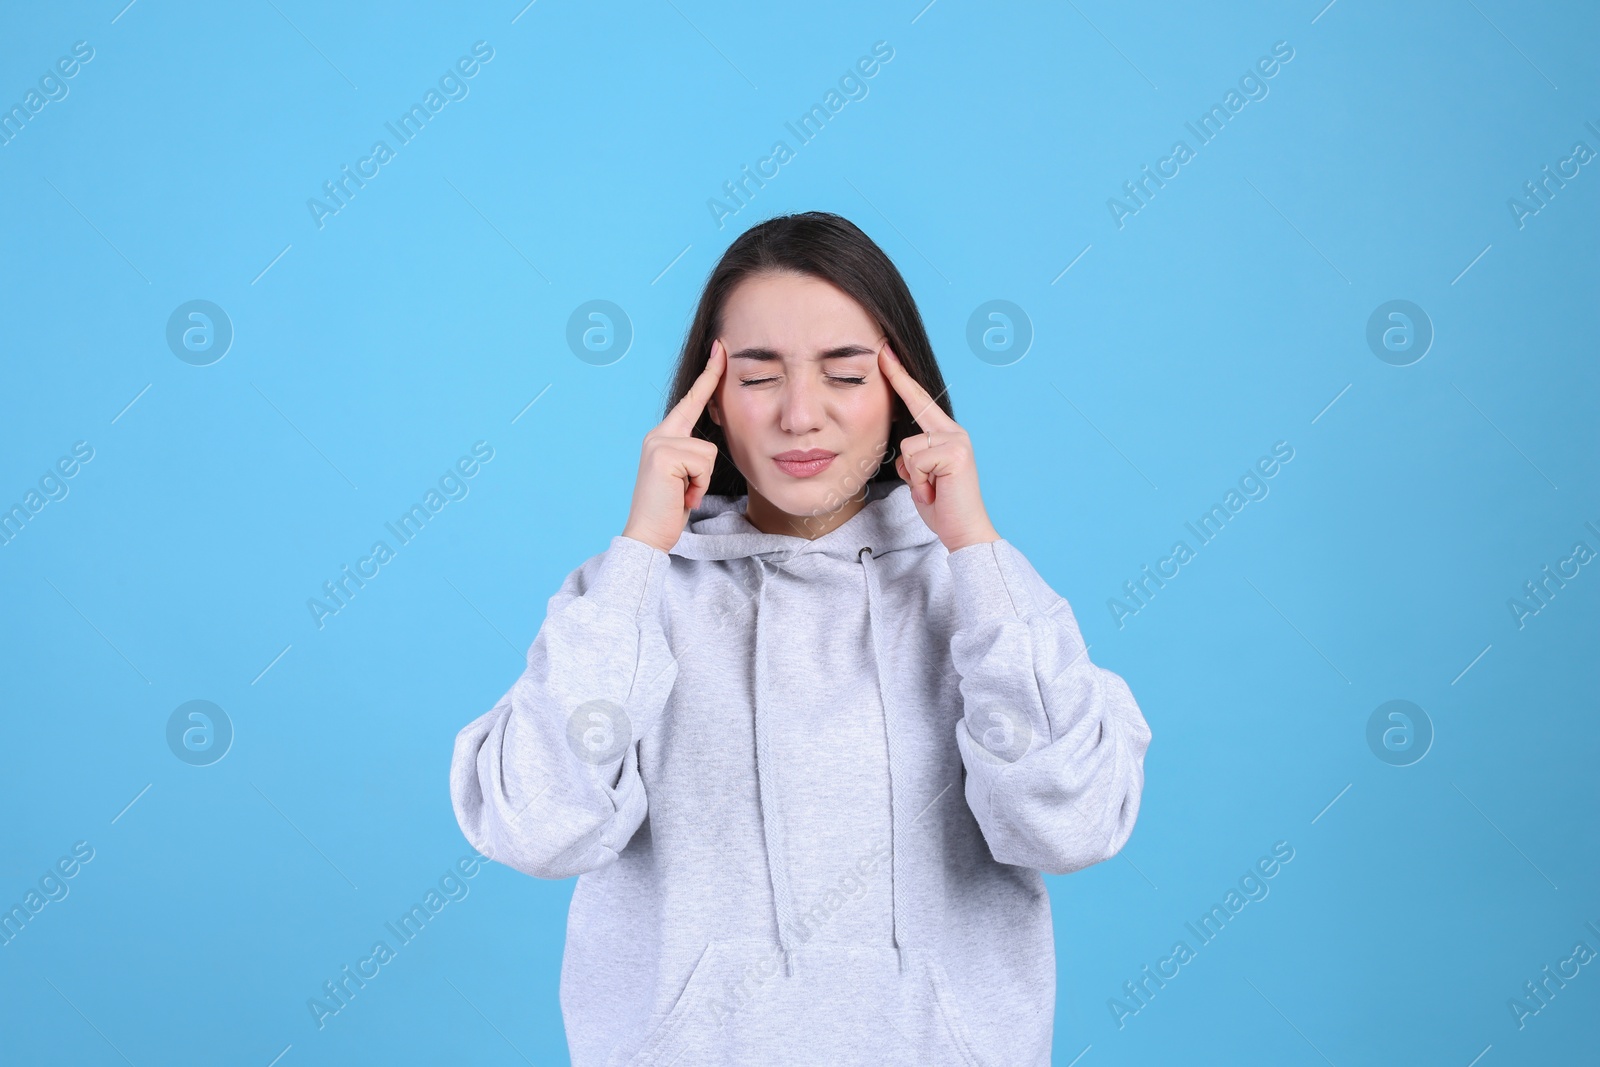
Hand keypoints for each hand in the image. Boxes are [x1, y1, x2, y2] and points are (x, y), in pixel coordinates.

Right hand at [621, 340, 725, 552]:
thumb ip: (692, 456)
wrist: (647, 535)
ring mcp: (658, 443)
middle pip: (700, 415)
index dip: (707, 375)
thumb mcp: (684, 477)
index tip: (720, 349)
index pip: (690, 401)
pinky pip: (703, 464)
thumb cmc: (670, 510)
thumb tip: (709, 447)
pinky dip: (699, 485)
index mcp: (663, 437)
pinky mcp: (663, 455)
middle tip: (715, 373)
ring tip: (684, 494)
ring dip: (703, 479)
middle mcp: (658, 434)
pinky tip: (682, 497)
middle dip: (707, 415)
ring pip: (708, 451)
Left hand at [879, 342, 999, 552]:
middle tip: (883, 353)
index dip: (901, 377)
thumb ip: (914, 457)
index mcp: (946, 435)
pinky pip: (915, 460)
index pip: (919, 402)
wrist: (964, 531)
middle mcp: (955, 432)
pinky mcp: (955, 452)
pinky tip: (934, 491)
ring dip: (912, 474)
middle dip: (898, 382)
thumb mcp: (921, 477)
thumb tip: (905, 450)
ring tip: (930, 489)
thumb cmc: (942, 507)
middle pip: (914, 407)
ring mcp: (957, 440)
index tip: (886, 354)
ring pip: (908, 446)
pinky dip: (918, 481)